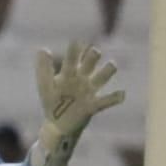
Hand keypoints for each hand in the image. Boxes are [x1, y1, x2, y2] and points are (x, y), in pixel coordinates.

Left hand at [31, 41, 123, 165]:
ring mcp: (89, 92)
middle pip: (90, 64)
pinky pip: (106, 101)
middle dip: (93, 57)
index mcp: (68, 74)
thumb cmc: (51, 102)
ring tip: (112, 65)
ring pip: (102, 77)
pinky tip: (122, 94)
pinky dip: (115, 98)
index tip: (75, 41)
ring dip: (107, 71)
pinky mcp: (93, 106)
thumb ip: (43, 69)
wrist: (57, 125)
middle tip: (94, 52)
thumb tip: (43, 49)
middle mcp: (81, 79)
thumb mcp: (45, 86)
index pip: (71, 59)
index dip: (74, 51)